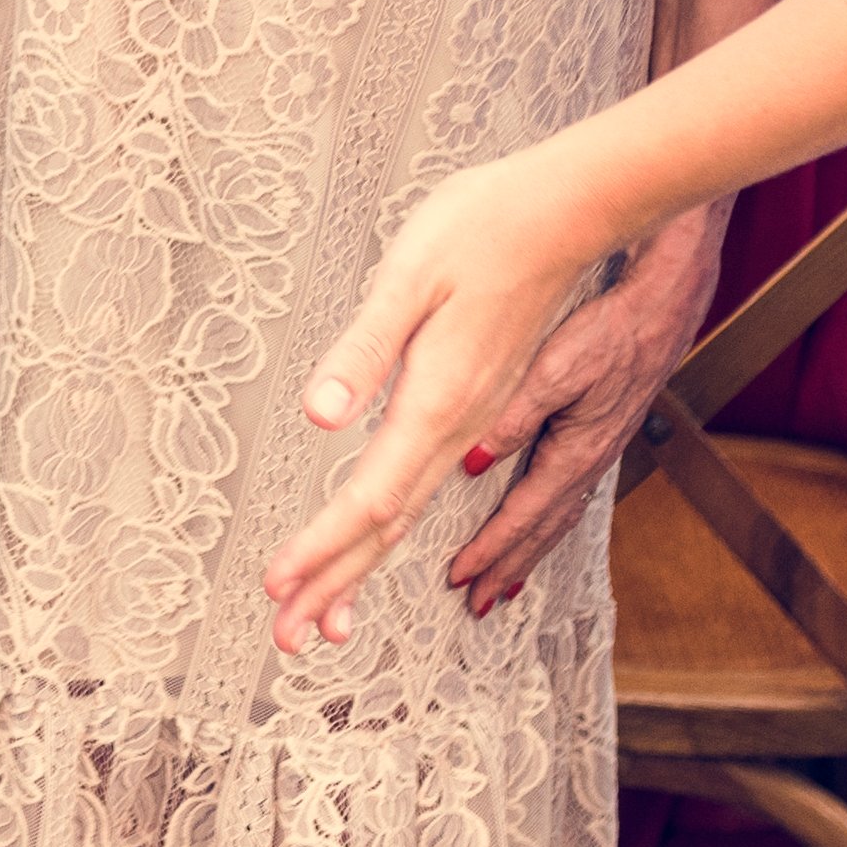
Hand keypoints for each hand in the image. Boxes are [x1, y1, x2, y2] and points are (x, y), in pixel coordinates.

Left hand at [263, 149, 638, 649]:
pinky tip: (386, 538)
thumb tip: (319, 417)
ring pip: (411, 511)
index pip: (368, 499)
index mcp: (438, 403)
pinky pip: (433, 485)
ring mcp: (477, 417)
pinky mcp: (481, 399)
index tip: (276, 589)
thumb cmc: (483, 228)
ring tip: (327, 617)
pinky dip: (399, 525)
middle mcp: (462, 425)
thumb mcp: (408, 278)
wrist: (569, 210)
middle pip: (388, 524)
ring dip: (362, 565)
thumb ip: (364, 352)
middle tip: (285, 637)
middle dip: (334, 582)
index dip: (320, 550)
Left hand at [438, 208, 718, 618]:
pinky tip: (539, 518)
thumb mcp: (557, 366)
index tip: (461, 578)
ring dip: (528, 549)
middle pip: (543, 529)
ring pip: (557, 513)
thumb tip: (472, 459)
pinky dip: (548, 517)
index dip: (491, 550)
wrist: (666, 298)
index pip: (524, 516)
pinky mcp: (601, 428)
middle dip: (507, 566)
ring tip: (503, 579)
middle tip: (476, 600)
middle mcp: (590, 459)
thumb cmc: (613, 325)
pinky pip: (569, 490)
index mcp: (577, 450)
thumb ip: (513, 414)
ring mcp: (599, 446)